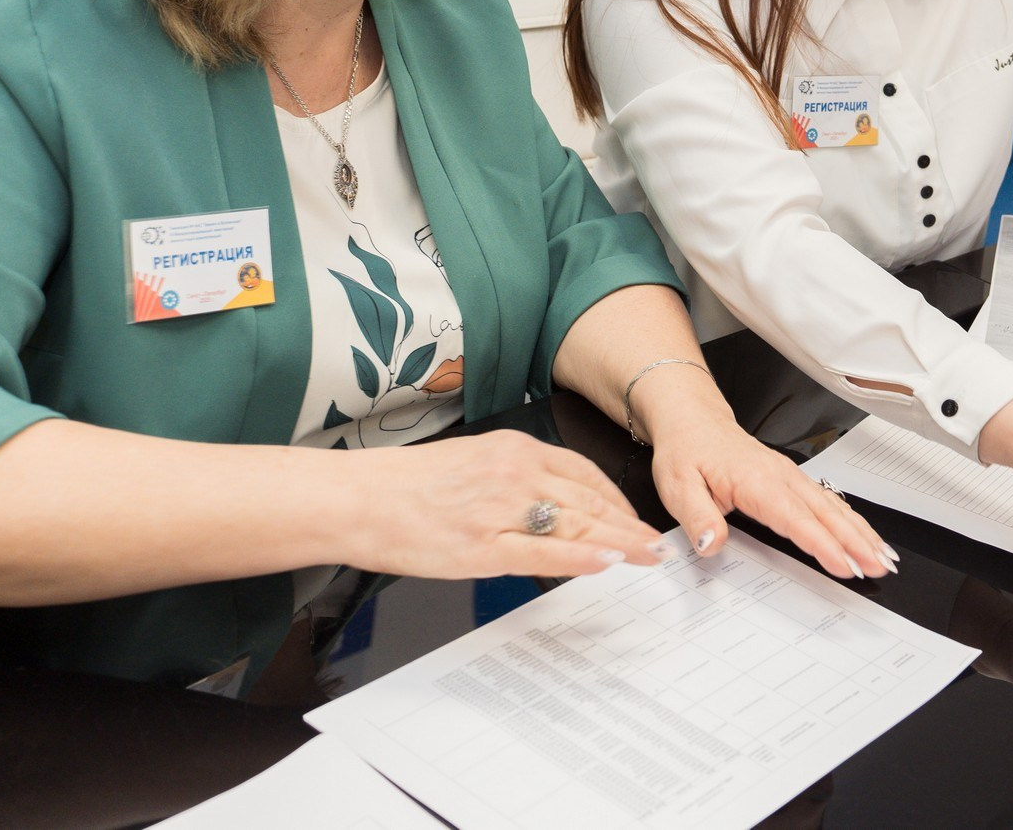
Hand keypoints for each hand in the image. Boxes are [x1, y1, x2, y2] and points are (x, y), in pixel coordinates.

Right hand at [334, 430, 668, 580]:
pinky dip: (581, 556)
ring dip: (619, 540)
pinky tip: (607, 562)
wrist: (357, 498)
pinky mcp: (482, 546)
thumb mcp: (472, 462)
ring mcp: (500, 510)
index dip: (615, 497)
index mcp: (512, 449)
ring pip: (575, 523)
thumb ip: (514, 477)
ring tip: (647, 555)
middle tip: (655, 542)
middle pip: (587, 499)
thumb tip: (550, 499)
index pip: (581, 471)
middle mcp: (513, 473)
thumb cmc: (406, 485)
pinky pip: (543, 551)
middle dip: (627, 523)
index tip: (633, 516)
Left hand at [631, 364, 895, 580]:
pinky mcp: (793, 480)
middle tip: (879, 567)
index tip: (843, 566)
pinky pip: (829, 501)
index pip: (795, 518)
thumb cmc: (687, 451)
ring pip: (834, 507)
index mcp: (756, 481)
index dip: (822, 544)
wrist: (693, 422)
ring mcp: (790, 477)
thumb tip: (711, 544)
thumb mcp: (678, 487)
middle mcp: (780, 477)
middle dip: (857, 542)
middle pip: (826, 513)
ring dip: (861, 532)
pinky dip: (852, 520)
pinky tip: (865, 535)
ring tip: (883, 556)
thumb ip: (697, 517)